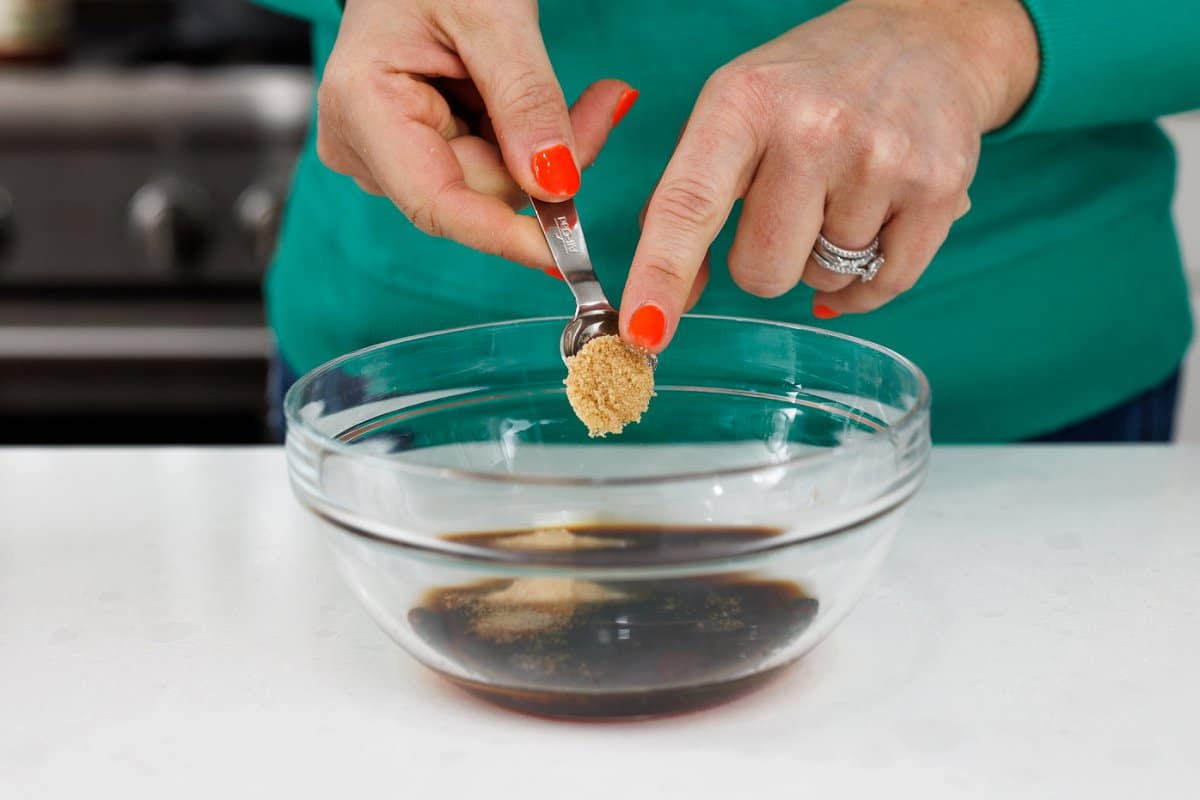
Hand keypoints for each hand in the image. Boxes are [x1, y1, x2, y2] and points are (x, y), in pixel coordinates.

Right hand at [317, 0, 635, 271]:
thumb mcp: (492, 14)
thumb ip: (525, 100)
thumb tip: (556, 185)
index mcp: (362, 106)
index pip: (436, 203)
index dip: (503, 234)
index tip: (566, 252)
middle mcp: (363, 144)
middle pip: (477, 194)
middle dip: (547, 162)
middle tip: (606, 103)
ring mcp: (388, 152)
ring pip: (493, 185)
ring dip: (544, 146)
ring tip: (591, 96)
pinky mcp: (418, 150)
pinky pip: (491, 167)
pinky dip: (528, 141)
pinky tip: (546, 102)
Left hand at [619, 0, 1038, 351]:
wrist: (926, 38)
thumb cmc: (809, 87)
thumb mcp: (733, 110)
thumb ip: (689, 198)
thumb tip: (664, 304)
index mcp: (743, 102)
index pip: (689, 205)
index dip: (661, 275)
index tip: (642, 331)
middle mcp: (813, 127)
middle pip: (762, 271)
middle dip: (765, 262)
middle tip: (789, 206)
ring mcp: (882, 158)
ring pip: (821, 281)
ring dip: (821, 258)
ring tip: (840, 193)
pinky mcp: (939, 189)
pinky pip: (882, 287)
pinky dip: (867, 278)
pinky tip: (873, 224)